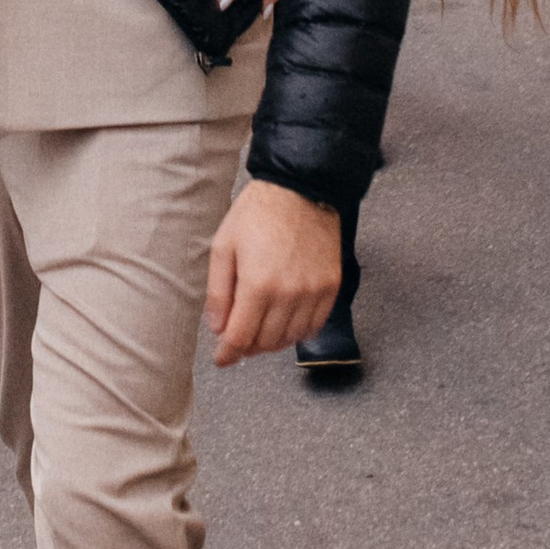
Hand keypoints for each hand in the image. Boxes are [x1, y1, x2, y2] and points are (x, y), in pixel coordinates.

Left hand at [203, 179, 341, 365]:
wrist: (301, 189)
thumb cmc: (259, 213)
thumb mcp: (224, 246)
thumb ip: (218, 292)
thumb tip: (218, 327)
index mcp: (258, 284)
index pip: (241, 338)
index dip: (228, 354)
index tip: (222, 359)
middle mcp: (288, 294)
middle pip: (265, 342)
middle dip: (247, 347)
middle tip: (237, 340)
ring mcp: (313, 292)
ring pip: (290, 338)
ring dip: (271, 342)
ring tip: (260, 329)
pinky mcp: (331, 287)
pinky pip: (314, 325)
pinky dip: (297, 332)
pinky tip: (285, 322)